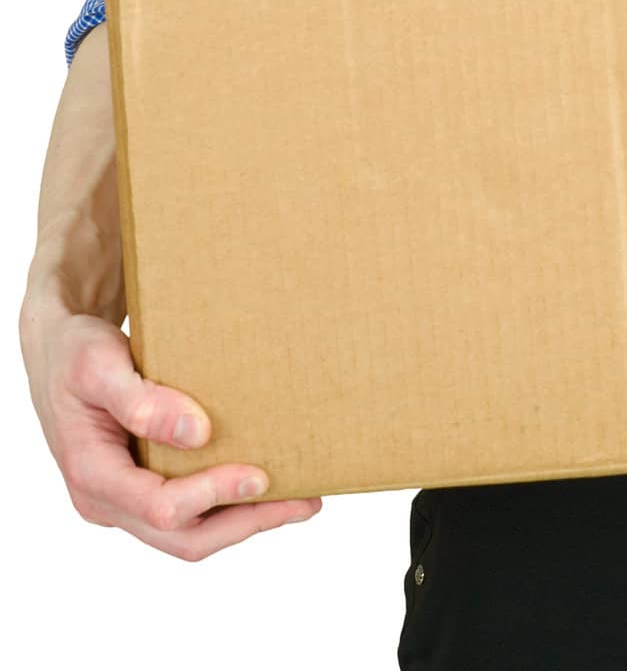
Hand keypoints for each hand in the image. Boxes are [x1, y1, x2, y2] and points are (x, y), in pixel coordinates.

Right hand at [22, 310, 321, 558]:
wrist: (58, 352)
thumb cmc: (75, 354)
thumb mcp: (98, 366)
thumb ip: (141, 400)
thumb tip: (196, 433)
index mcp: (93, 474)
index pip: (159, 507)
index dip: (214, 495)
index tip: (261, 475)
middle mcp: (107, 500)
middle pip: (182, 537)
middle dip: (246, 523)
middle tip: (305, 501)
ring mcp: (124, 499)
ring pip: (189, 533)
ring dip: (245, 521)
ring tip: (301, 500)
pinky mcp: (141, 487)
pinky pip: (188, 512)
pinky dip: (229, 506)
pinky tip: (267, 487)